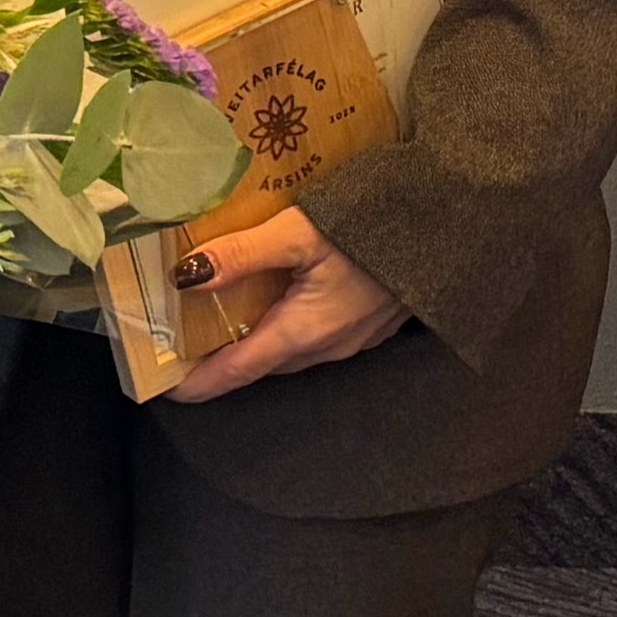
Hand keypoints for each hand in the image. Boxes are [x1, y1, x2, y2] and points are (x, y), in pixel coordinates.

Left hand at [166, 208, 410, 400]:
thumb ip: (242, 254)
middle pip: (262, 362)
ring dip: (253, 344)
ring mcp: (353, 338)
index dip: (201, 381)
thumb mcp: (298, 233)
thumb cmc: (372, 229)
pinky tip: (272, 302)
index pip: (239, 369)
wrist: (450, 227)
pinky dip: (282, 329)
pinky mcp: (370, 324)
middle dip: (221, 361)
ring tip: (215, 326)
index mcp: (304, 331)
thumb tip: (185, 277)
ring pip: (289, 350)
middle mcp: (328, 346)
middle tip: (180, 348)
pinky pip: (313, 337)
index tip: (165, 389)